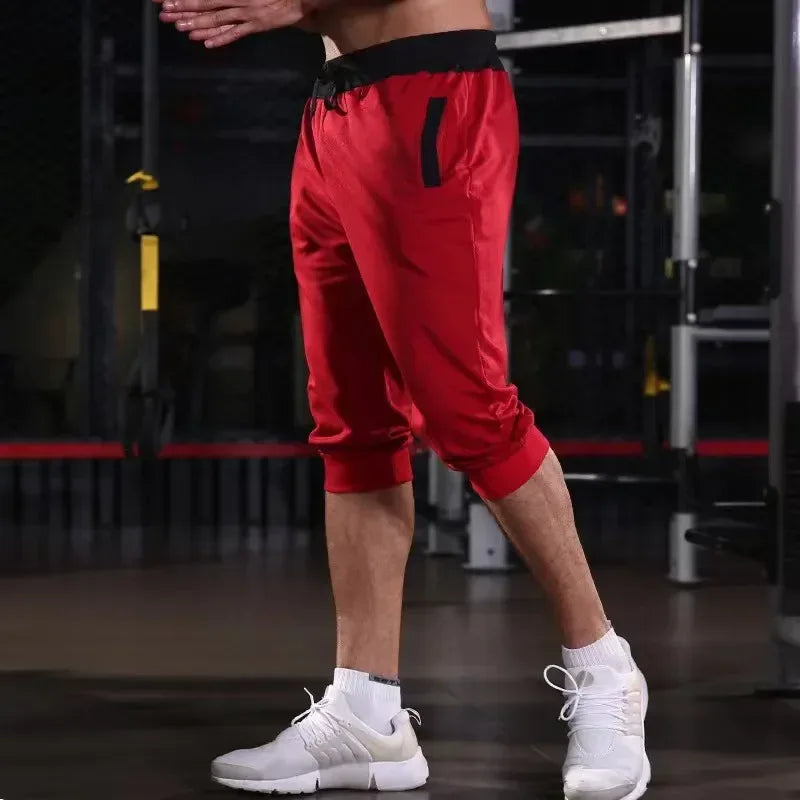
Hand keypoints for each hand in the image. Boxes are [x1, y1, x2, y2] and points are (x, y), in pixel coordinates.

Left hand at [154, 0, 303, 47]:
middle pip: (205, 4)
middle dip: (183, 9)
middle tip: (165, 13)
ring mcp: (247, 13)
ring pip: (217, 19)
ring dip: (198, 24)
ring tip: (180, 27)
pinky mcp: (257, 25)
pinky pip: (236, 33)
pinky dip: (221, 38)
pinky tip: (207, 43)